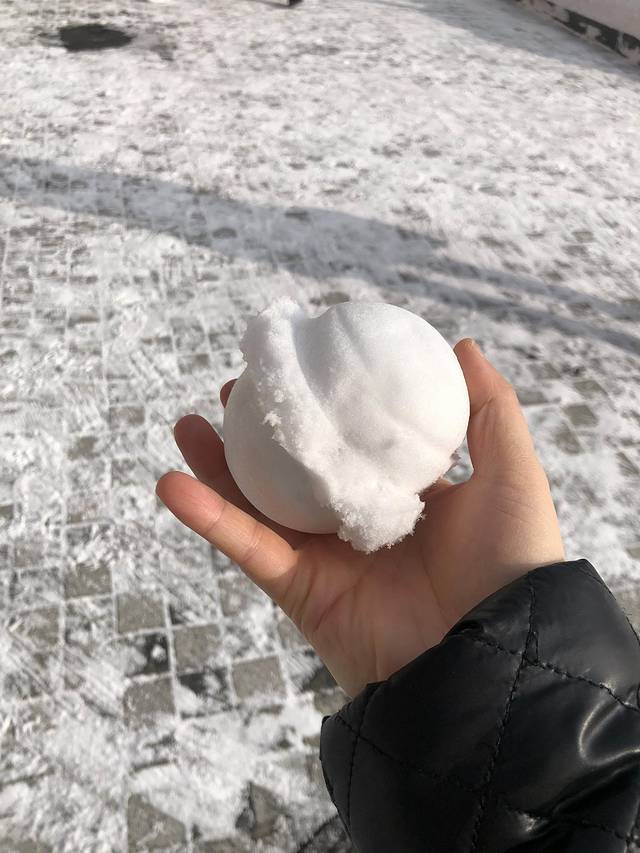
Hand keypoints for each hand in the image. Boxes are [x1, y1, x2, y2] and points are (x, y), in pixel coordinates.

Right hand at [156, 339, 564, 696]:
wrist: (493, 655)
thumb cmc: (511, 561)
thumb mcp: (511, 473)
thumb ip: (490, 410)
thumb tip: (459, 345)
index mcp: (401, 495)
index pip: (352, 441)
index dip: (324, 405)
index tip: (298, 366)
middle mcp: (357, 522)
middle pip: (293, 469)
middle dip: (260, 432)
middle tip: (236, 391)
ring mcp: (324, 556)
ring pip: (258, 504)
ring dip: (217, 467)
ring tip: (188, 425)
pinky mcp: (299, 589)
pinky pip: (247, 547)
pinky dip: (208, 518)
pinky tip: (174, 483)